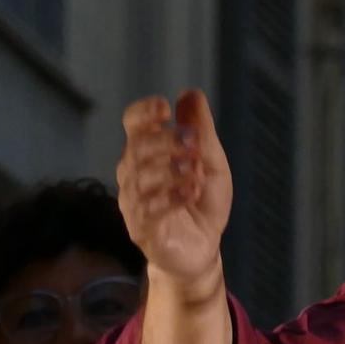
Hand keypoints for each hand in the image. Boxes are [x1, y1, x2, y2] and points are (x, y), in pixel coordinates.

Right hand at [116, 89, 231, 297]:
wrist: (202, 250)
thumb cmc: (202, 204)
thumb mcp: (211, 163)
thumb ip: (201, 132)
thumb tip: (191, 93)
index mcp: (148, 154)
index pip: (133, 124)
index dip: (143, 112)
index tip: (165, 108)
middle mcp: (134, 175)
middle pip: (136, 148)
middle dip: (165, 141)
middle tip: (193, 143)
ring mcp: (134, 203)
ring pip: (138, 178)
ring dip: (170, 170)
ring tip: (195, 173)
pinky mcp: (141, 230)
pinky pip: (147, 209)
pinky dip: (170, 197)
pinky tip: (190, 192)